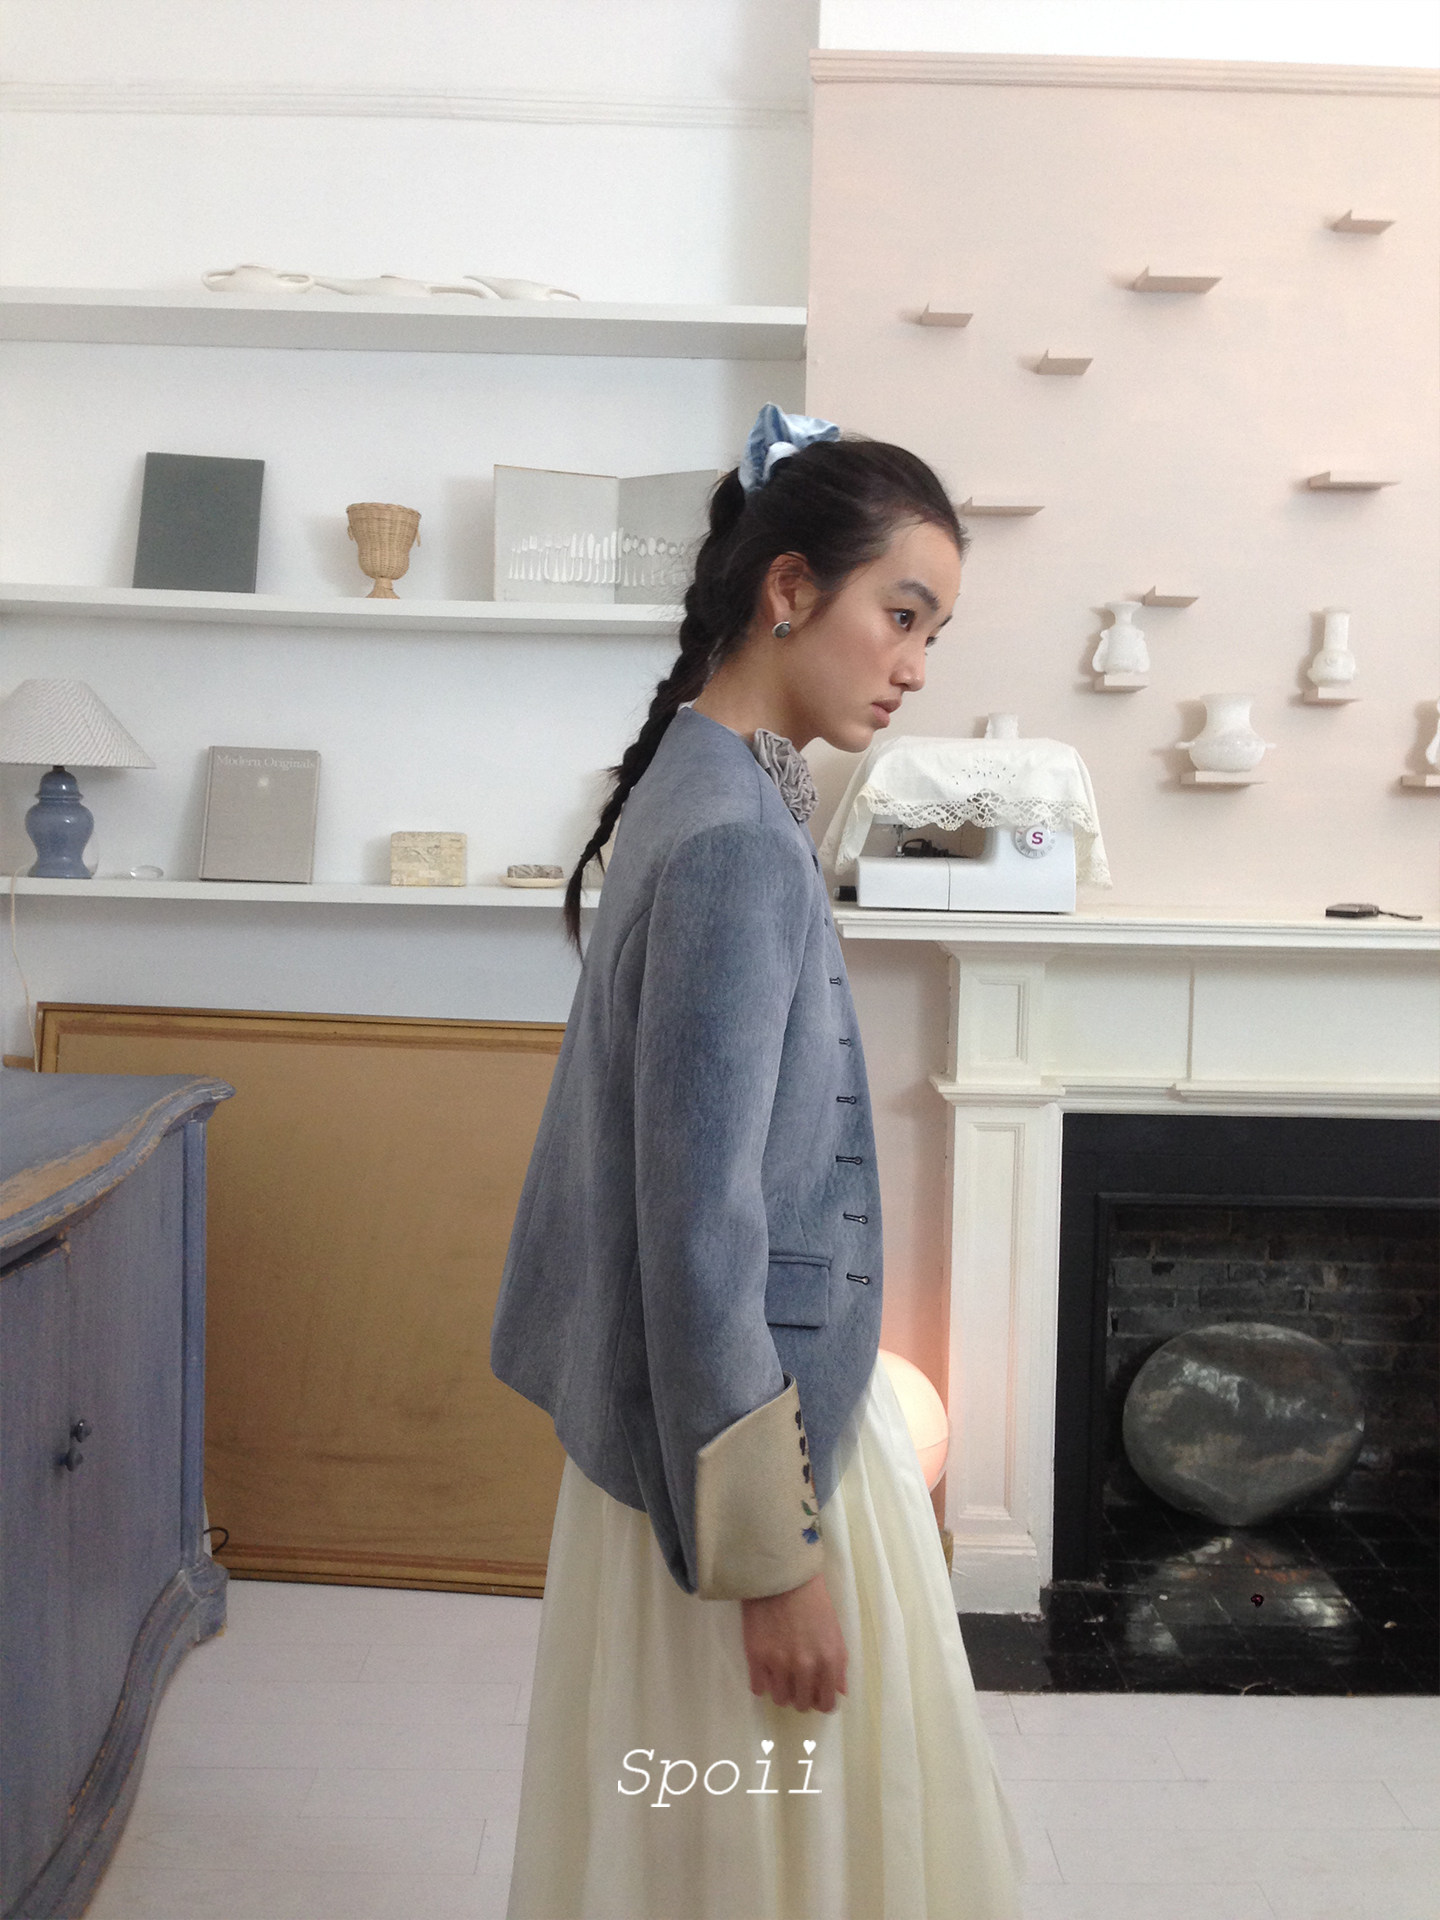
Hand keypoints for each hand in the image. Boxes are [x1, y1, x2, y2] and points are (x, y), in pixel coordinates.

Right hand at [740, 1569, 847, 1711]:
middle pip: (802, 1704)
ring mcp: (779, 1664)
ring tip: (779, 1673)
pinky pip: (758, 1689)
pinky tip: (765, 1668)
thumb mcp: (834, 1631)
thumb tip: (839, 1691)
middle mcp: (805, 1668)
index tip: (815, 1692)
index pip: (827, 1703)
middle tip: (796, 1679)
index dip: (821, 1701)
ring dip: (781, 1689)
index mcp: (829, 1661)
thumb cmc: (813, 1599)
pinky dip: (762, 1682)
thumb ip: (838, 1664)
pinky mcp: (756, 1657)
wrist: (782, 1575)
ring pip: (780, 1699)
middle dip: (801, 1695)